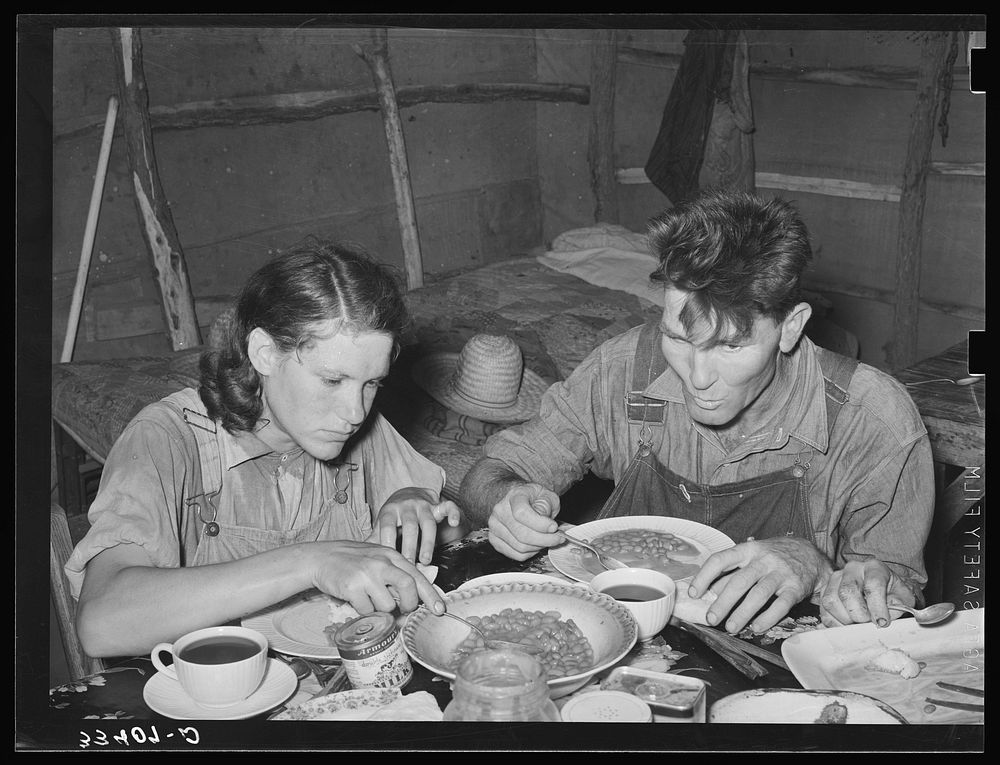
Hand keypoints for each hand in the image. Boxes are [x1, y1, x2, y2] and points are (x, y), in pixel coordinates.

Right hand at [310, 539, 443, 615]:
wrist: (322, 557)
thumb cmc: (352, 560)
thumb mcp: (378, 557)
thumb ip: (396, 572)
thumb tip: (416, 596)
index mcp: (391, 555)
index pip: (417, 576)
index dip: (430, 595)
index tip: (439, 610)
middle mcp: (382, 563)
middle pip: (408, 589)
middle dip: (408, 605)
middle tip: (401, 609)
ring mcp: (367, 574)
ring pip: (387, 605)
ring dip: (380, 608)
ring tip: (369, 597)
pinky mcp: (352, 587)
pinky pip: (367, 610)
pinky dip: (364, 610)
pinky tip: (357, 599)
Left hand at [371, 487, 462, 564]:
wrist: (409, 494)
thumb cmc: (394, 516)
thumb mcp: (382, 525)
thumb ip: (375, 540)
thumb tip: (362, 558)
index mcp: (390, 511)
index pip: (388, 527)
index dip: (389, 543)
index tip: (389, 562)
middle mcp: (406, 506)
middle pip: (409, 526)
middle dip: (409, 547)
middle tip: (409, 566)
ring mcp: (424, 505)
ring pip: (428, 522)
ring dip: (428, 542)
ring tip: (426, 560)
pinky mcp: (438, 505)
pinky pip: (448, 506)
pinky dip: (452, 513)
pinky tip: (453, 523)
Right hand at [487, 484, 562, 560]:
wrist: (523, 500)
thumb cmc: (536, 499)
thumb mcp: (547, 496)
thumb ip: (547, 507)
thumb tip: (547, 526)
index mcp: (514, 496)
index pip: (522, 513)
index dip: (540, 524)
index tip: (554, 527)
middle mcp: (500, 511)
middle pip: (522, 534)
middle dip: (545, 540)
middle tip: (558, 538)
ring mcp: (495, 527)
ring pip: (520, 547)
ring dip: (539, 547)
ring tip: (547, 540)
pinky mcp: (495, 540)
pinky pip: (516, 555)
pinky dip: (531, 553)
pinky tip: (536, 544)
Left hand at [687, 536, 832, 633]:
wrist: (810, 554)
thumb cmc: (772, 556)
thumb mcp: (751, 556)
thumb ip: (731, 571)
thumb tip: (708, 591)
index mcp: (747, 549)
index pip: (720, 560)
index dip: (705, 576)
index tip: (694, 593)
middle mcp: (763, 560)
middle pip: (739, 581)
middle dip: (722, 602)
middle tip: (711, 618)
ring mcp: (780, 573)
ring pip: (758, 594)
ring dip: (742, 613)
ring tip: (730, 627)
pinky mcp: (796, 588)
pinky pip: (780, 605)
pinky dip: (767, 618)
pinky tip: (756, 627)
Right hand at [818, 559, 915, 627]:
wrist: (879, 589)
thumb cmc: (891, 593)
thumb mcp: (903, 597)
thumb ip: (900, 605)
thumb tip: (884, 618)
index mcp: (874, 567)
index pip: (873, 584)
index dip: (877, 606)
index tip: (882, 622)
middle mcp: (852, 569)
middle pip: (847, 592)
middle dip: (859, 614)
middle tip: (869, 623)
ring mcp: (835, 579)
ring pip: (831, 601)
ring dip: (845, 619)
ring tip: (858, 625)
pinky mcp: (825, 591)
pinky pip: (824, 611)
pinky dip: (835, 624)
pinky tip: (847, 626)